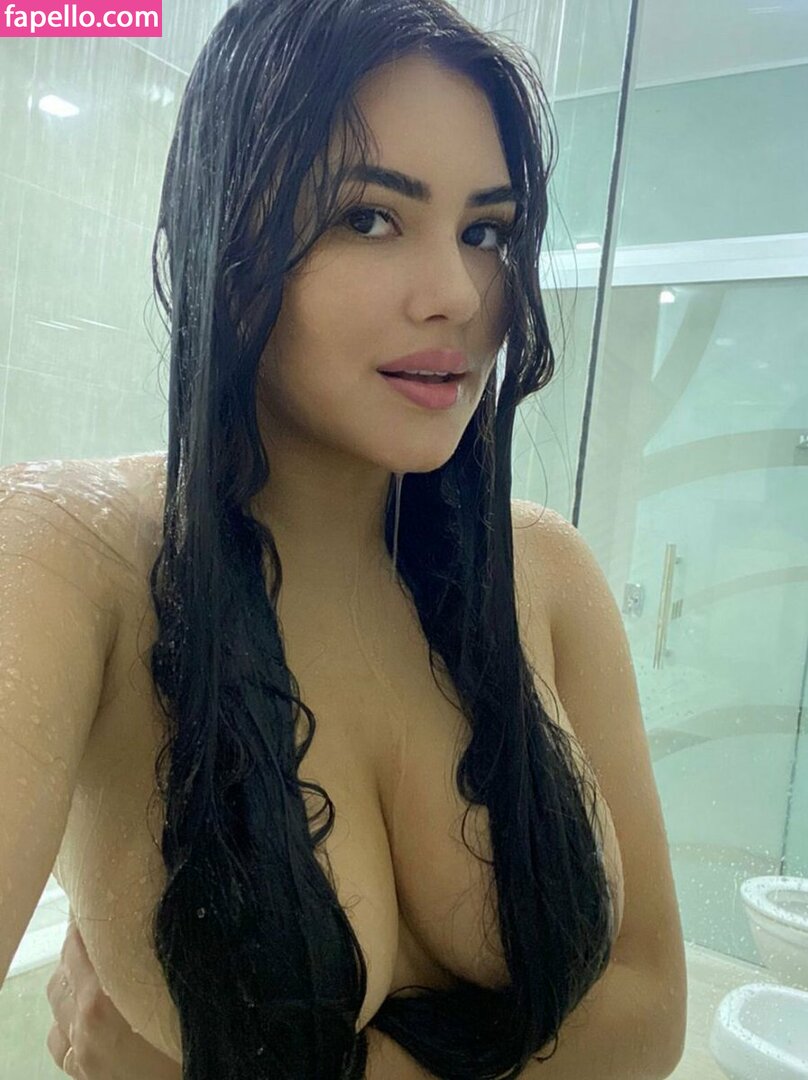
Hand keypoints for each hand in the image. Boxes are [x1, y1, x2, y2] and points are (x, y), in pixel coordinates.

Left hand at [45, 912, 179, 1078]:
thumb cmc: (185, 1056)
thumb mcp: (183, 1008)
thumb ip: (171, 971)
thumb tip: (181, 926)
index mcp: (102, 1004)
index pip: (81, 944)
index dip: (90, 916)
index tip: (105, 894)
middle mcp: (82, 1027)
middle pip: (64, 969)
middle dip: (83, 945)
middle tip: (110, 926)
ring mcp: (77, 1054)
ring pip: (57, 1001)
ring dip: (73, 980)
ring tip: (101, 967)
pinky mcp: (79, 1074)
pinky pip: (60, 1037)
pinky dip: (69, 1018)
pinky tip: (92, 1013)